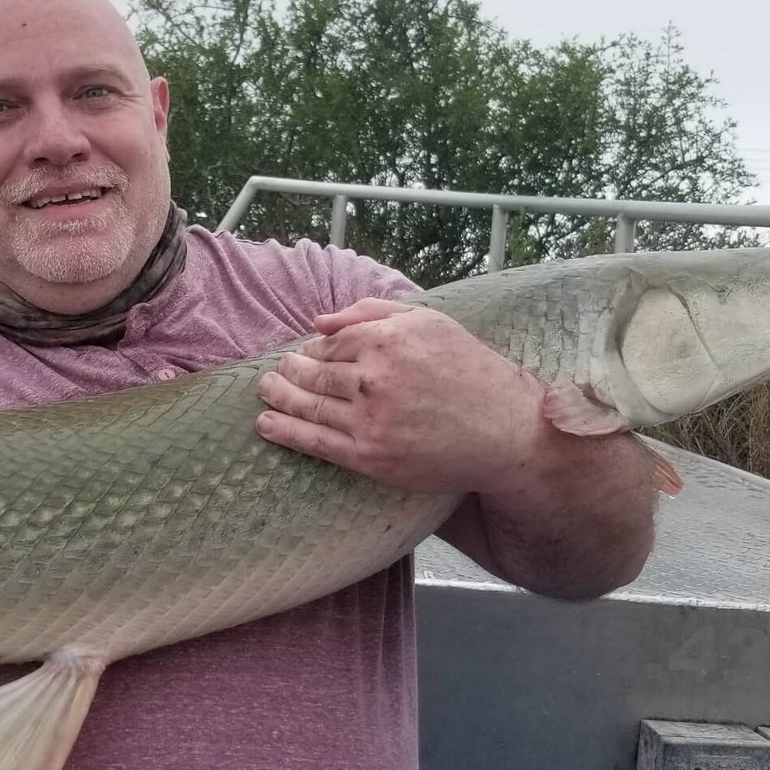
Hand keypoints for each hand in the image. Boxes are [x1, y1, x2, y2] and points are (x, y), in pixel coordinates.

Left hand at [254, 298, 546, 493]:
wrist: (505, 430)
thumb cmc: (470, 371)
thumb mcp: (429, 321)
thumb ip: (372, 312)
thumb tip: (318, 322)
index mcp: (388, 339)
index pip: (330, 341)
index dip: (314, 348)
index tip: (307, 353)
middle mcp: (375, 378)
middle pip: (313, 372)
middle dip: (289, 370)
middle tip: (276, 371)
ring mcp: (370, 420)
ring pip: (309, 405)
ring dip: (279, 396)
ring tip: (265, 390)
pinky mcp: (371, 457)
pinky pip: (317, 442)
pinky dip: (286, 431)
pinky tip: (267, 424)